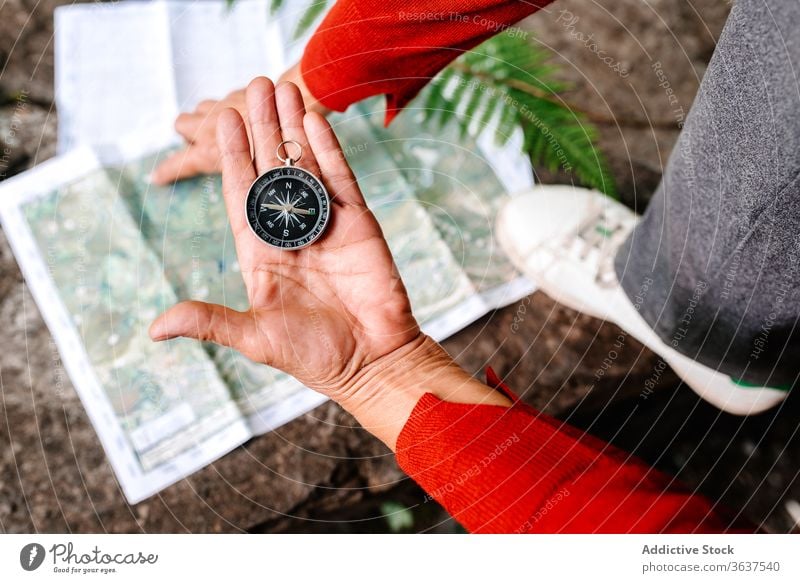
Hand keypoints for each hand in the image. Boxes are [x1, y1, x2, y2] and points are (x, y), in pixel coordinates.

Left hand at [150, 77, 418, 398]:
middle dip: (262, 128)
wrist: (372, 362)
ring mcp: (327, 223)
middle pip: (271, 169)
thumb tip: (155, 329)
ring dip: (293, 128)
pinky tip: (315, 120)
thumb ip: (210, 322)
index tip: (220, 121)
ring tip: (283, 88)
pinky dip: (329, 149)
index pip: (240, 195)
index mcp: (261, 252)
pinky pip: (341, 179)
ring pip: (305, 165)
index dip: (231, 158)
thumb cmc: (314, 355)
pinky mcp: (358, 223)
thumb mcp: (256, 337)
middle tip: (254, 86)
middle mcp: (291, 230)